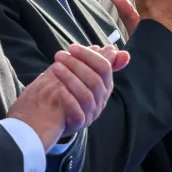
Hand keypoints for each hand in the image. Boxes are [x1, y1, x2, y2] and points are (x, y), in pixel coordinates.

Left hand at [7, 44, 123, 150]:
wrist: (55, 116)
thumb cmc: (71, 89)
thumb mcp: (84, 73)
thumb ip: (98, 62)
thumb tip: (117, 52)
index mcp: (105, 85)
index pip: (104, 68)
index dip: (89, 55)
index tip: (72, 47)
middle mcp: (101, 100)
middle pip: (95, 80)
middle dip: (76, 65)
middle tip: (59, 55)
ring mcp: (91, 113)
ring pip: (86, 95)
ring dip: (70, 78)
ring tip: (55, 67)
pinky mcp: (78, 123)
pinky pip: (77, 113)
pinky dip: (69, 99)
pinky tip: (59, 89)